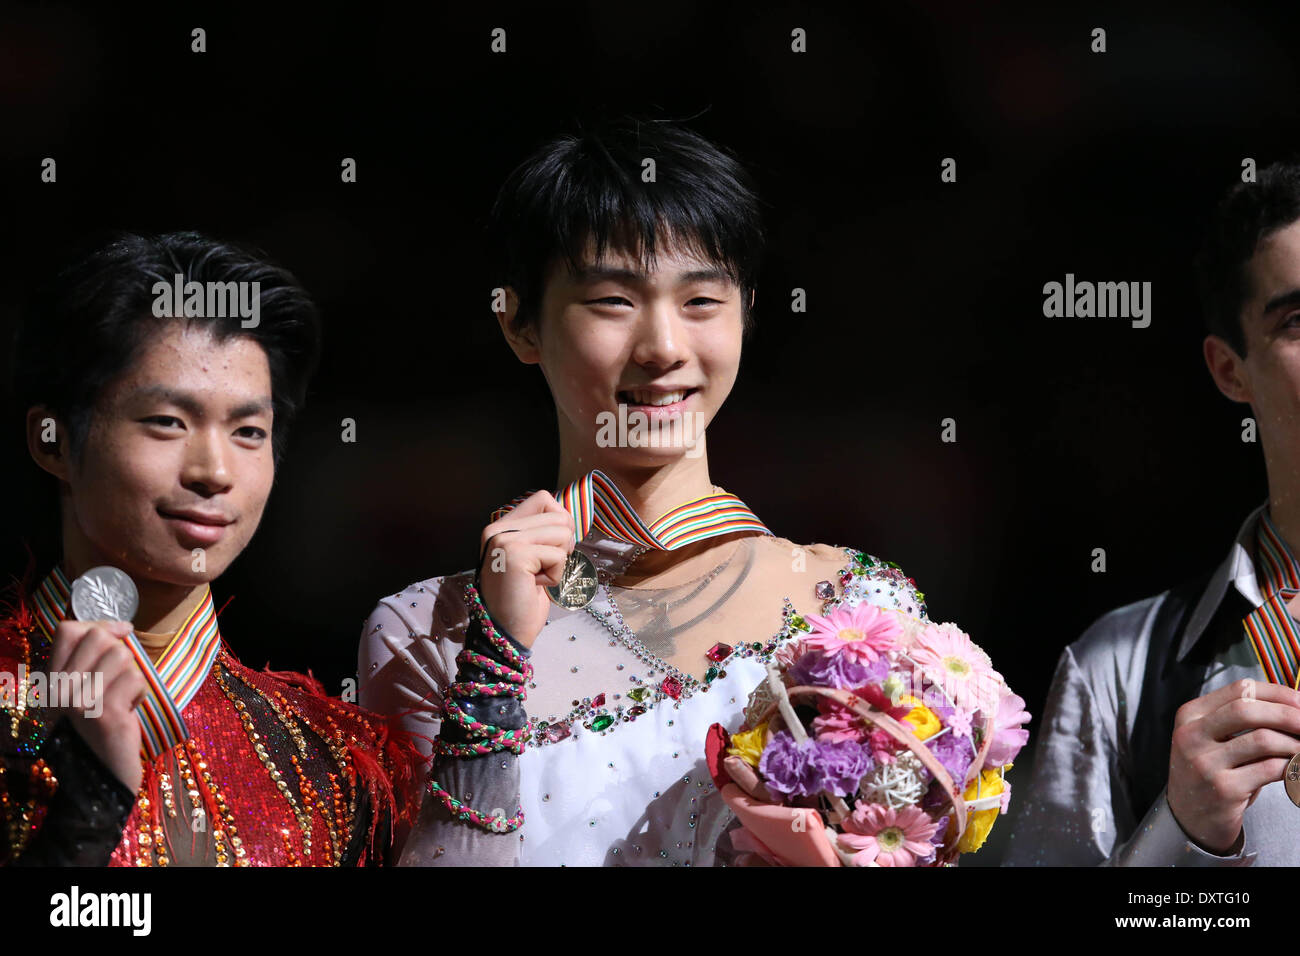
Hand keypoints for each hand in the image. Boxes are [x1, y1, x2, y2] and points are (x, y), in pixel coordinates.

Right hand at [47, 619, 147, 792]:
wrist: (98, 781)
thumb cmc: (97, 733)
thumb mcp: (81, 695)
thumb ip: (90, 662)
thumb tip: (120, 627)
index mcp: (51, 682)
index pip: (69, 630)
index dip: (100, 624)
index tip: (121, 632)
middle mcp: (60, 690)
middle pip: (100, 637)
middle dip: (121, 652)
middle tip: (119, 681)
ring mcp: (81, 702)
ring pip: (123, 657)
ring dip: (132, 677)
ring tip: (123, 701)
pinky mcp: (106, 714)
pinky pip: (136, 679)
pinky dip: (140, 694)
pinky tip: (130, 711)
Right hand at [476, 490, 574, 649]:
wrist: (506, 633)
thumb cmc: (522, 599)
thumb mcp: (532, 558)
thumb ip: (541, 533)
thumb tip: (568, 517)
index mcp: (500, 526)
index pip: (543, 498)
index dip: (559, 522)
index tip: (550, 550)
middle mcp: (498, 529)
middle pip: (558, 514)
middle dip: (563, 545)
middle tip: (543, 568)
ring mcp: (504, 540)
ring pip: (562, 532)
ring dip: (559, 561)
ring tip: (537, 578)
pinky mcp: (514, 554)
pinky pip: (558, 555)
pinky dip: (555, 575)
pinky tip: (535, 586)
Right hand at [1166, 678, 1299, 853]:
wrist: (1188, 818)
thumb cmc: (1208, 773)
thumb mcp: (1212, 739)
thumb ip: (1240, 720)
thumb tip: (1292, 707)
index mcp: (1190, 715)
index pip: (1240, 689)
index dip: (1277, 694)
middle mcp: (1192, 735)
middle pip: (1248, 710)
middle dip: (1288, 714)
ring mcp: (1205, 763)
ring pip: (1263, 739)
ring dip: (1294, 743)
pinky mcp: (1224, 789)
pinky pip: (1270, 769)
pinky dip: (1291, 765)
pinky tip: (1295, 767)